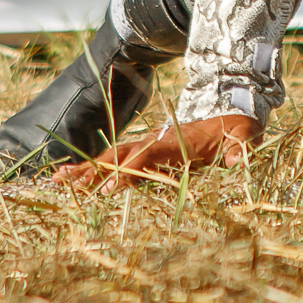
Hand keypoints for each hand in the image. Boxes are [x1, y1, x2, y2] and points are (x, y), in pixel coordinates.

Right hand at [51, 113, 259, 193]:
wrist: (229, 114)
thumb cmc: (236, 130)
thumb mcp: (244, 136)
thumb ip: (240, 147)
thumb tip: (237, 159)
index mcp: (175, 141)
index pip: (147, 156)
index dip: (128, 170)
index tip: (110, 188)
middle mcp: (155, 142)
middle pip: (120, 155)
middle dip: (95, 170)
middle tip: (69, 185)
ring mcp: (147, 146)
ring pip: (112, 157)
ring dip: (87, 169)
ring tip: (58, 180)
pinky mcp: (145, 154)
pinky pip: (116, 161)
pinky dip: (94, 170)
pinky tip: (75, 181)